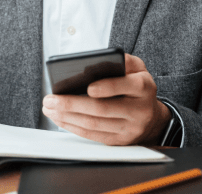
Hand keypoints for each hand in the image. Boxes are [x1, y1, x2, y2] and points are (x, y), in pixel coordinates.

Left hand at [42, 53, 170, 144]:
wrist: (152, 117)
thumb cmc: (136, 86)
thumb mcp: (136, 68)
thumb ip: (122, 60)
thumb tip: (97, 62)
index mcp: (144, 87)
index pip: (126, 86)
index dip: (107, 87)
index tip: (88, 87)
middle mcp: (139, 110)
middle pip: (103, 109)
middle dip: (72, 104)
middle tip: (51, 99)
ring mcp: (130, 128)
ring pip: (94, 124)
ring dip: (67, 117)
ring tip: (49, 108)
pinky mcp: (120, 141)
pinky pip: (93, 136)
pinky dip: (73, 127)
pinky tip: (60, 119)